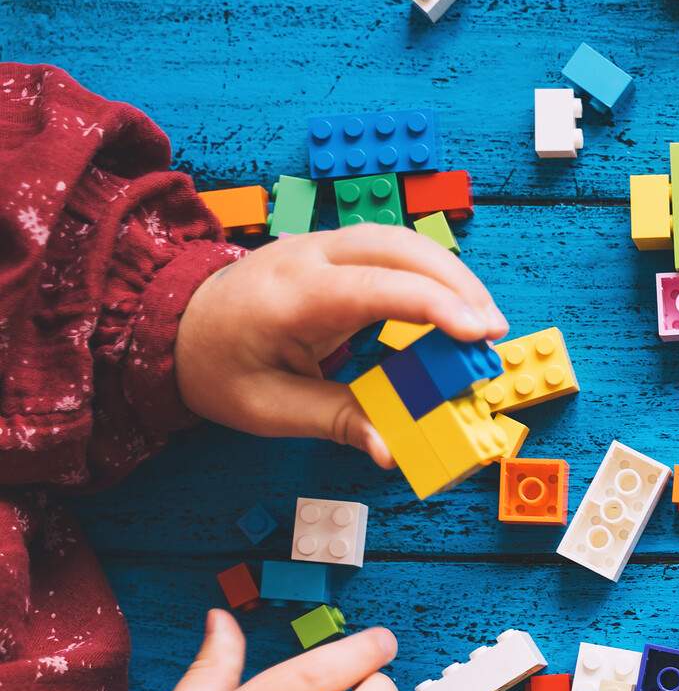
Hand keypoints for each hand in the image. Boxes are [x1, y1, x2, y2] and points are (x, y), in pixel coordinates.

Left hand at [175, 227, 508, 465]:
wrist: (173, 325)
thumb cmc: (219, 368)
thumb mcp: (270, 409)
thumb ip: (337, 422)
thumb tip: (392, 451)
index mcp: (291, 296)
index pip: (376, 287)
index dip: (434, 307)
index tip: (479, 333)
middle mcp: (309, 257)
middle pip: (398, 247)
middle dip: (457, 285)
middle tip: (494, 332)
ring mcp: (320, 245)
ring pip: (400, 239)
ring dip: (450, 275)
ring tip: (482, 322)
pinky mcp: (333, 251)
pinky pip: (391, 248)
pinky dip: (430, 272)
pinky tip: (452, 306)